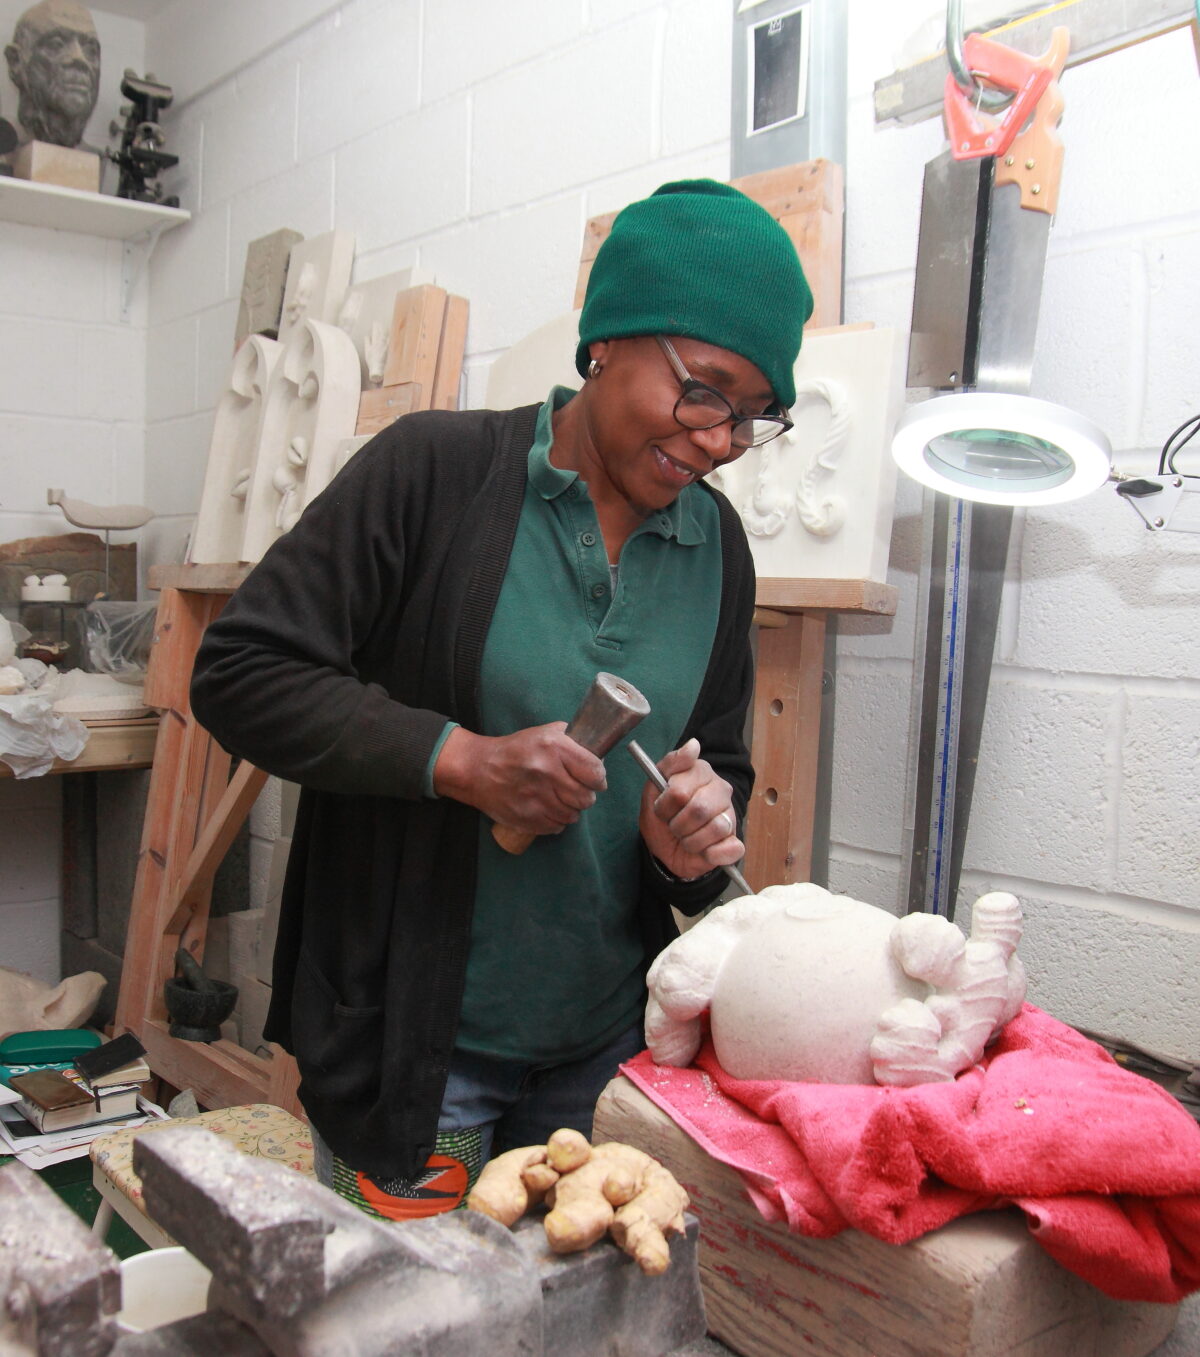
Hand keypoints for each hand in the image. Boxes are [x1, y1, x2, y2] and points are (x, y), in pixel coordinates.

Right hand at [433, 723, 606, 835]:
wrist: (478, 770)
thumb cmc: (516, 750)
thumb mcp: (543, 733)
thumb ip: (571, 739)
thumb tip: (598, 752)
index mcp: (554, 748)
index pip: (595, 772)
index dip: (598, 778)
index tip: (594, 779)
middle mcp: (547, 772)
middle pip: (586, 798)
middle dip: (585, 795)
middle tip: (575, 791)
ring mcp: (537, 798)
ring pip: (573, 815)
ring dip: (570, 810)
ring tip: (559, 799)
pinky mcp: (528, 818)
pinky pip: (557, 827)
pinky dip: (556, 821)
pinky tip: (547, 809)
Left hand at [638, 738, 742, 879]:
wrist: (664, 850)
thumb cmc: (661, 817)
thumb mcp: (653, 788)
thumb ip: (670, 763)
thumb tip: (694, 745)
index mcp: (700, 772)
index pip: (680, 791)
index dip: (665, 805)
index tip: (661, 808)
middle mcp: (720, 790)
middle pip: (699, 809)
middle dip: (678, 824)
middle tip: (673, 825)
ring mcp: (730, 815)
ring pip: (716, 828)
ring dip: (691, 841)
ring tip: (686, 838)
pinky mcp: (735, 842)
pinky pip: (729, 849)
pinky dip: (710, 854)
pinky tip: (703, 851)